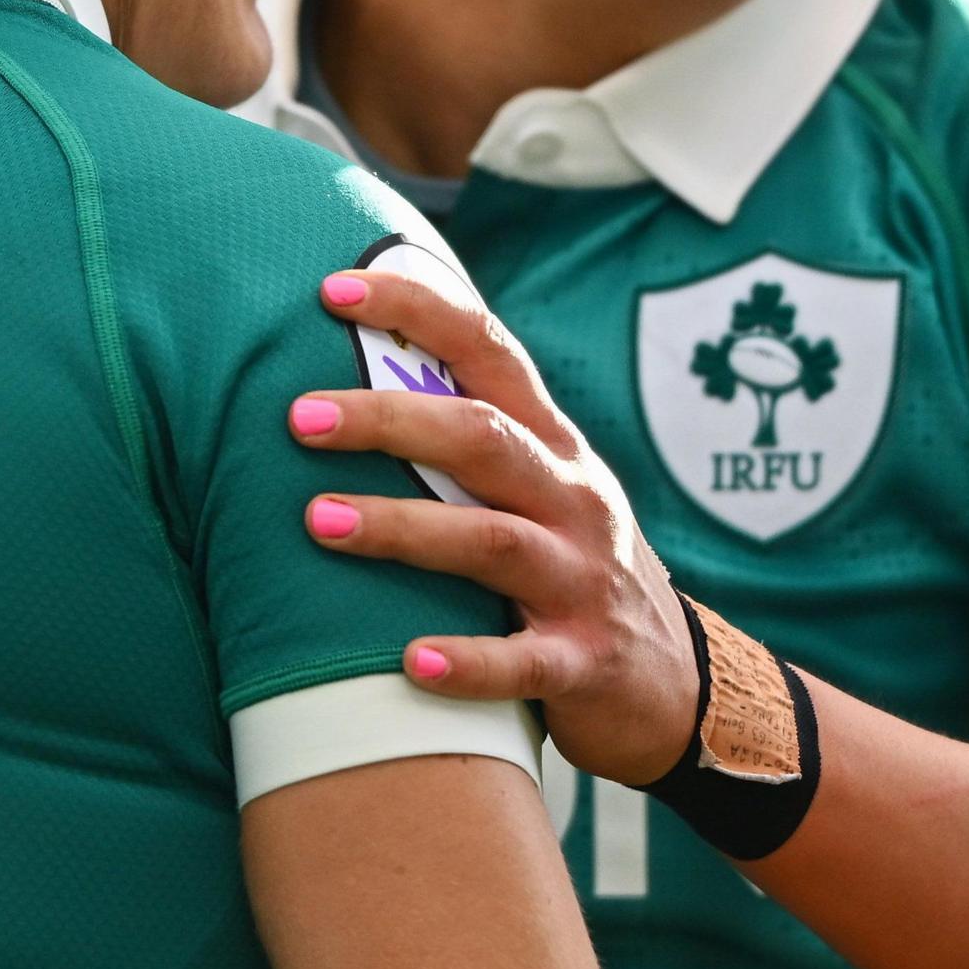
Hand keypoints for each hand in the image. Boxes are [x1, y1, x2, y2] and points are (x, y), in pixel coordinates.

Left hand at [291, 264, 700, 786]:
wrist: (669, 681)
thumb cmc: (568, 564)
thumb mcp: (541, 488)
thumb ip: (468, 438)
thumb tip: (348, 376)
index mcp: (553, 444)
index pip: (487, 350)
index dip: (415, 310)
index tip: (333, 288)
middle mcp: (572, 498)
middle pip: (482, 437)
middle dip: (389, 419)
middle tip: (299, 417)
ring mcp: (581, 580)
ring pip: (492, 541)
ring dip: (402, 528)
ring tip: (318, 521)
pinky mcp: (581, 662)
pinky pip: (521, 661)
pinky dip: (467, 662)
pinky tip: (409, 663)